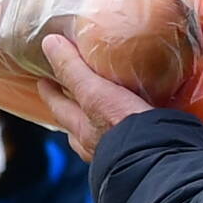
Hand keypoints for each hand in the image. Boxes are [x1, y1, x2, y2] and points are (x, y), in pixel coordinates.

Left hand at [30, 31, 153, 152]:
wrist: (160, 159)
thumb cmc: (122, 127)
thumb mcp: (94, 93)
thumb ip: (73, 70)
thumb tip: (49, 43)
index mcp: (83, 131)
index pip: (59, 108)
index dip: (51, 93)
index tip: (43, 81)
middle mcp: (98, 147)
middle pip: (78, 128)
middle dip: (74, 113)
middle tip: (72, 97)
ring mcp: (121, 154)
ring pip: (103, 137)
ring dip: (101, 124)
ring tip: (110, 109)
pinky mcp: (147, 153)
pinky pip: (133, 139)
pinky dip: (134, 129)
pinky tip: (147, 121)